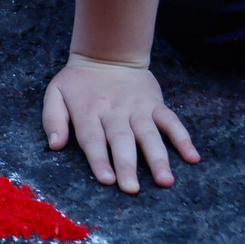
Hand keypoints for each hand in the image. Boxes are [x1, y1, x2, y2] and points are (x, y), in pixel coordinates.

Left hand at [43, 54, 199, 192]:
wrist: (107, 55)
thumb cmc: (78, 82)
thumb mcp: (55, 93)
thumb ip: (52, 119)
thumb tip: (54, 145)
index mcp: (88, 112)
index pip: (92, 139)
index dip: (99, 159)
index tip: (107, 180)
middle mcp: (114, 112)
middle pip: (121, 140)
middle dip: (127, 164)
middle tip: (132, 189)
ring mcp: (137, 108)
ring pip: (149, 134)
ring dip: (157, 157)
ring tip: (165, 180)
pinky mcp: (155, 104)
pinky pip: (171, 121)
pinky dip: (183, 137)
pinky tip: (193, 157)